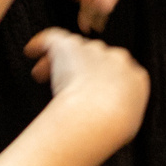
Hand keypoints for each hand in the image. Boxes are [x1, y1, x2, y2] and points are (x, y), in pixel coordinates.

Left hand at [25, 28, 149, 133]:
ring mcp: (92, 50)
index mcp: (134, 76)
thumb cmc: (113, 128)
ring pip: (74, 48)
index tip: (86, 90)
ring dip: (58, 61)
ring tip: (40, 73)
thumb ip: (123, 112)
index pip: (117, 72)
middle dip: (78, 68)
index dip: (99, 79)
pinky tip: (31, 50)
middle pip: (95, 56)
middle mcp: (115, 58)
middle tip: (61, 84)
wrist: (100, 116)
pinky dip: (41, 43)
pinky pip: (53, 38)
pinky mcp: (69, 46)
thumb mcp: (130, 123)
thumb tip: (114, 120)